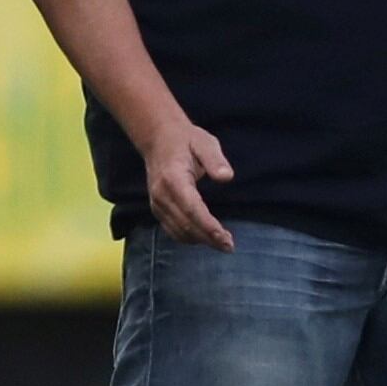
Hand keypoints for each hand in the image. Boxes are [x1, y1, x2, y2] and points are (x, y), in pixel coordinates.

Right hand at [139, 116, 233, 250]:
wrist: (158, 138)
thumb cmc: (186, 140)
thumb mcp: (205, 142)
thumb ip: (215, 159)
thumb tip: (226, 177)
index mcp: (174, 179)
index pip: (192, 209)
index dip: (209, 227)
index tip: (226, 239)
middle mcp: (162, 195)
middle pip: (186, 225)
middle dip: (208, 238)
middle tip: (229, 246)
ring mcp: (157, 203)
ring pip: (179, 231)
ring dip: (200, 241)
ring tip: (222, 244)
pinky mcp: (157, 209)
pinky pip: (172, 230)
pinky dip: (189, 238)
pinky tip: (205, 238)